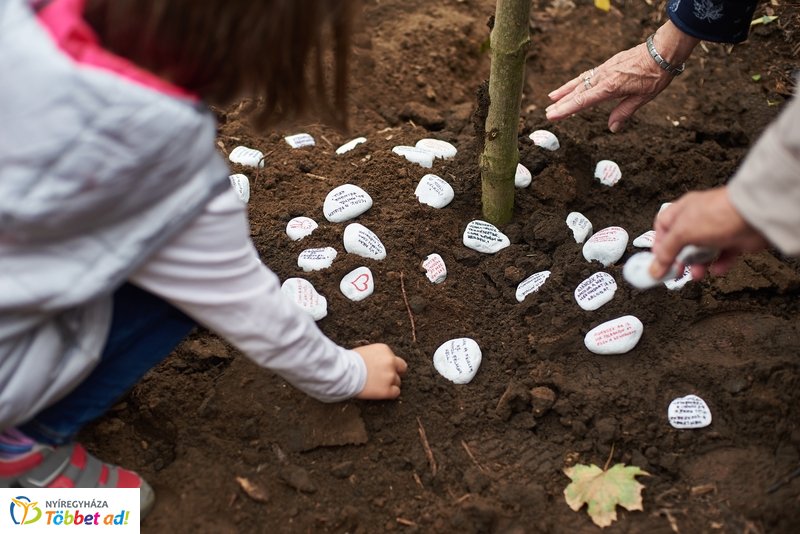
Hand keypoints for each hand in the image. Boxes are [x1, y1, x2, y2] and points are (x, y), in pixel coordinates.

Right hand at [353, 344, 407, 399]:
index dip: (388, 365)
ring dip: (390, 384)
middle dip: (395, 372)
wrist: (345, 372)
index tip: (380, 369)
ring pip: (397, 381)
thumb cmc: (349, 362)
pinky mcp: (387, 389)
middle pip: (401, 368)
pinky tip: (381, 392)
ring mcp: (390, 376)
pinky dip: (390, 393)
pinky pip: (396, 392)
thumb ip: (375, 356)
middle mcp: (391, 361)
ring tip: (378, 386)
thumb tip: (376, 363)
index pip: (393, 358)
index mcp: (385, 350)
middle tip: (385, 378)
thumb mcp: (364, 352)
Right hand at [545, 21, 697, 131]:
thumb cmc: (655, 75)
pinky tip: (571, 86)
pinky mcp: (607, 65)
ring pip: (580, 82)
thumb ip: (624, 112)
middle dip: (561, 103)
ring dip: (565, 91)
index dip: (566, 109)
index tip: (552, 116)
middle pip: (577, 92)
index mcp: (610, 87)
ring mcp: (604, 70)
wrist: (662, 51)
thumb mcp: (643, 98)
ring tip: (551, 99)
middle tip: (547, 113)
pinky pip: (587, 75)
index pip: (583, 101)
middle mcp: (603, 77)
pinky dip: (576, 82)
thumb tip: (612, 128)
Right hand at [651, 187, 768, 279]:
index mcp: (682, 211)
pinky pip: (723, 256)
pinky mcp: (734, 240)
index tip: (657, 262)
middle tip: (676, 271)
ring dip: (698, 265)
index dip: (659, 245)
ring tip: (697, 274)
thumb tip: (654, 269)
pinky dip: (719, 265)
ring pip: (702, 252)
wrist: (754, 217)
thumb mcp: (682, 233)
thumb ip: (666, 252)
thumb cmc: (717, 214)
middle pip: (682, 243)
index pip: (663, 228)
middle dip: (678, 259)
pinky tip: (717, 269)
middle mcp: (698, 219)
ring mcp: (717, 229)